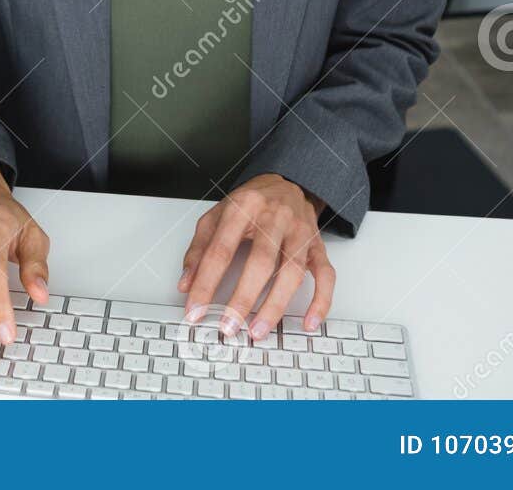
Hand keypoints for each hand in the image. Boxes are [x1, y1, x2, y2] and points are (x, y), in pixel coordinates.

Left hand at [177, 173, 335, 339]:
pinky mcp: (318, 245)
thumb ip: (199, 249)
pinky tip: (309, 322)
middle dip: (242, 299)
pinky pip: (326, 274)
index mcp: (243, 207)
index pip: (221, 250)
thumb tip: (186, 285)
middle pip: (260, 261)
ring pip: (292, 271)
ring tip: (257, 330)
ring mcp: (300, 231)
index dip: (206, 283)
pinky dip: (321, 300)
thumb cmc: (250, 203)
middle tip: (228, 326)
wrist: (287, 182)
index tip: (195, 310)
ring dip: (275, 305)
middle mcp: (274, 217)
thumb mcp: (216, 215)